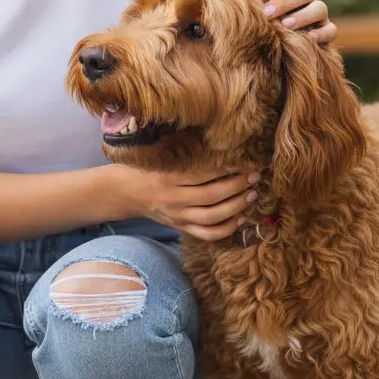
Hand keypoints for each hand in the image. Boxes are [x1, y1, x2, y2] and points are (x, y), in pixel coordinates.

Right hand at [106, 164, 258, 241]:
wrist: (124, 192)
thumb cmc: (144, 167)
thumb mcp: (159, 156)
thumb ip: (185, 154)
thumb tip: (219, 144)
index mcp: (167, 177)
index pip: (202, 174)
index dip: (225, 169)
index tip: (244, 161)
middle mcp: (172, 199)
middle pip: (210, 197)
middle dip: (236, 187)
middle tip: (254, 177)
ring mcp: (177, 217)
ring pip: (211, 218)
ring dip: (235, 208)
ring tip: (251, 196)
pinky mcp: (180, 227)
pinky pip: (206, 234)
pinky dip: (226, 229)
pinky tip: (240, 219)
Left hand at [255, 0, 336, 44]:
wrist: (286, 40)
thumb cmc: (266, 18)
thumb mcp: (257, 6)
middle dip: (285, 1)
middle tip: (267, 13)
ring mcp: (319, 12)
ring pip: (319, 8)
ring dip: (302, 16)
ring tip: (285, 25)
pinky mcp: (326, 30)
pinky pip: (331, 30)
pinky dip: (322, 33)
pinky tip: (309, 38)